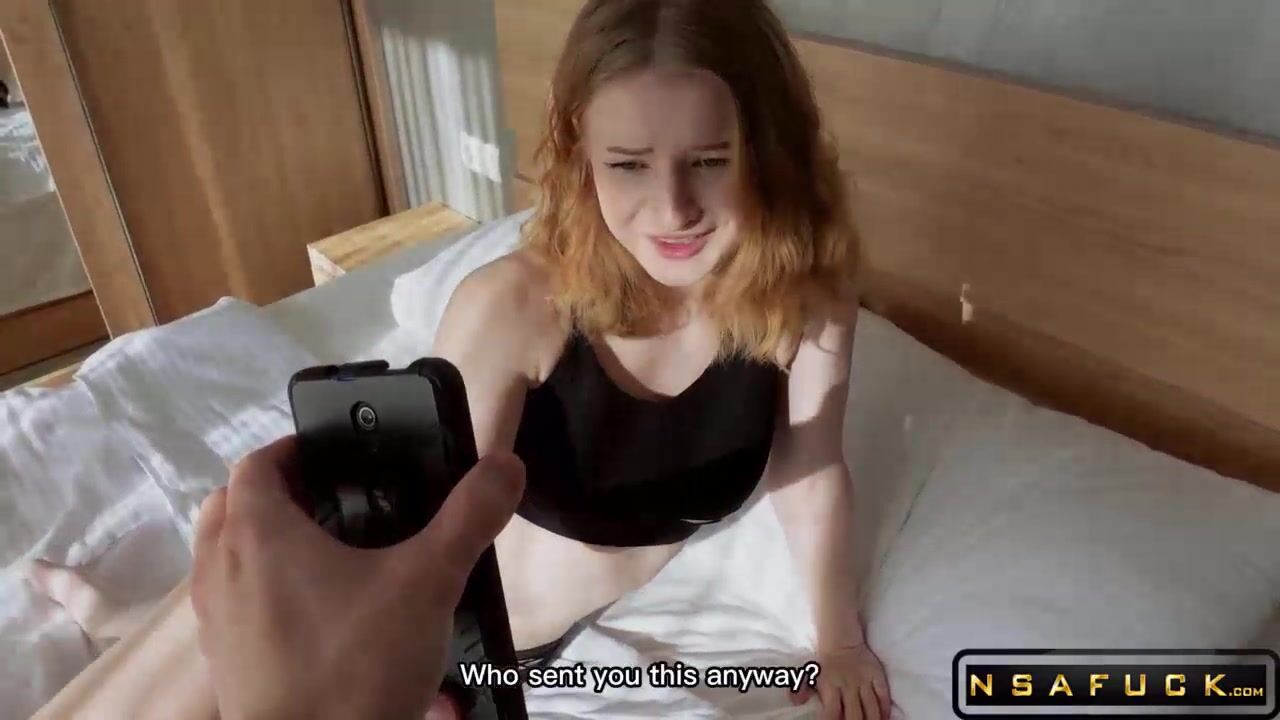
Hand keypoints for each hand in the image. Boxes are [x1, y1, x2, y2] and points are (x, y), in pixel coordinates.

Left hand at [191, 435, 524, 719]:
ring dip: (263, 544)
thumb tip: (504, 465)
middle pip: (232, 507)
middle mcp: (220, 570)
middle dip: (277, 494)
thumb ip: (469, 518)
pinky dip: (264, 595)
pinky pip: (235, 608)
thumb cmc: (356, 663)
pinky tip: (320, 616)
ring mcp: (216, 622)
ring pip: (226, 560)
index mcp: (257, 533)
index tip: (338, 452)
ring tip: (326, 557)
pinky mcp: (227, 665)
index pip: (258, 462)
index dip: (295, 447)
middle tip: (333, 499)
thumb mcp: (429, 582)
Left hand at [792, 643, 890, 719]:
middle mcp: (848, 686)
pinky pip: (883, 695)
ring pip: (871, 708)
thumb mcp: (810, 674)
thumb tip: (795, 702)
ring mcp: (864, 682)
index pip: (831, 713)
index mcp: (830, 687)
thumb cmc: (824, 662)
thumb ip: (801, 689)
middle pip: (854, 715)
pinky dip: (885, 709)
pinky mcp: (877, 676)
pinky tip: (884, 718)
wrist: (841, 639)